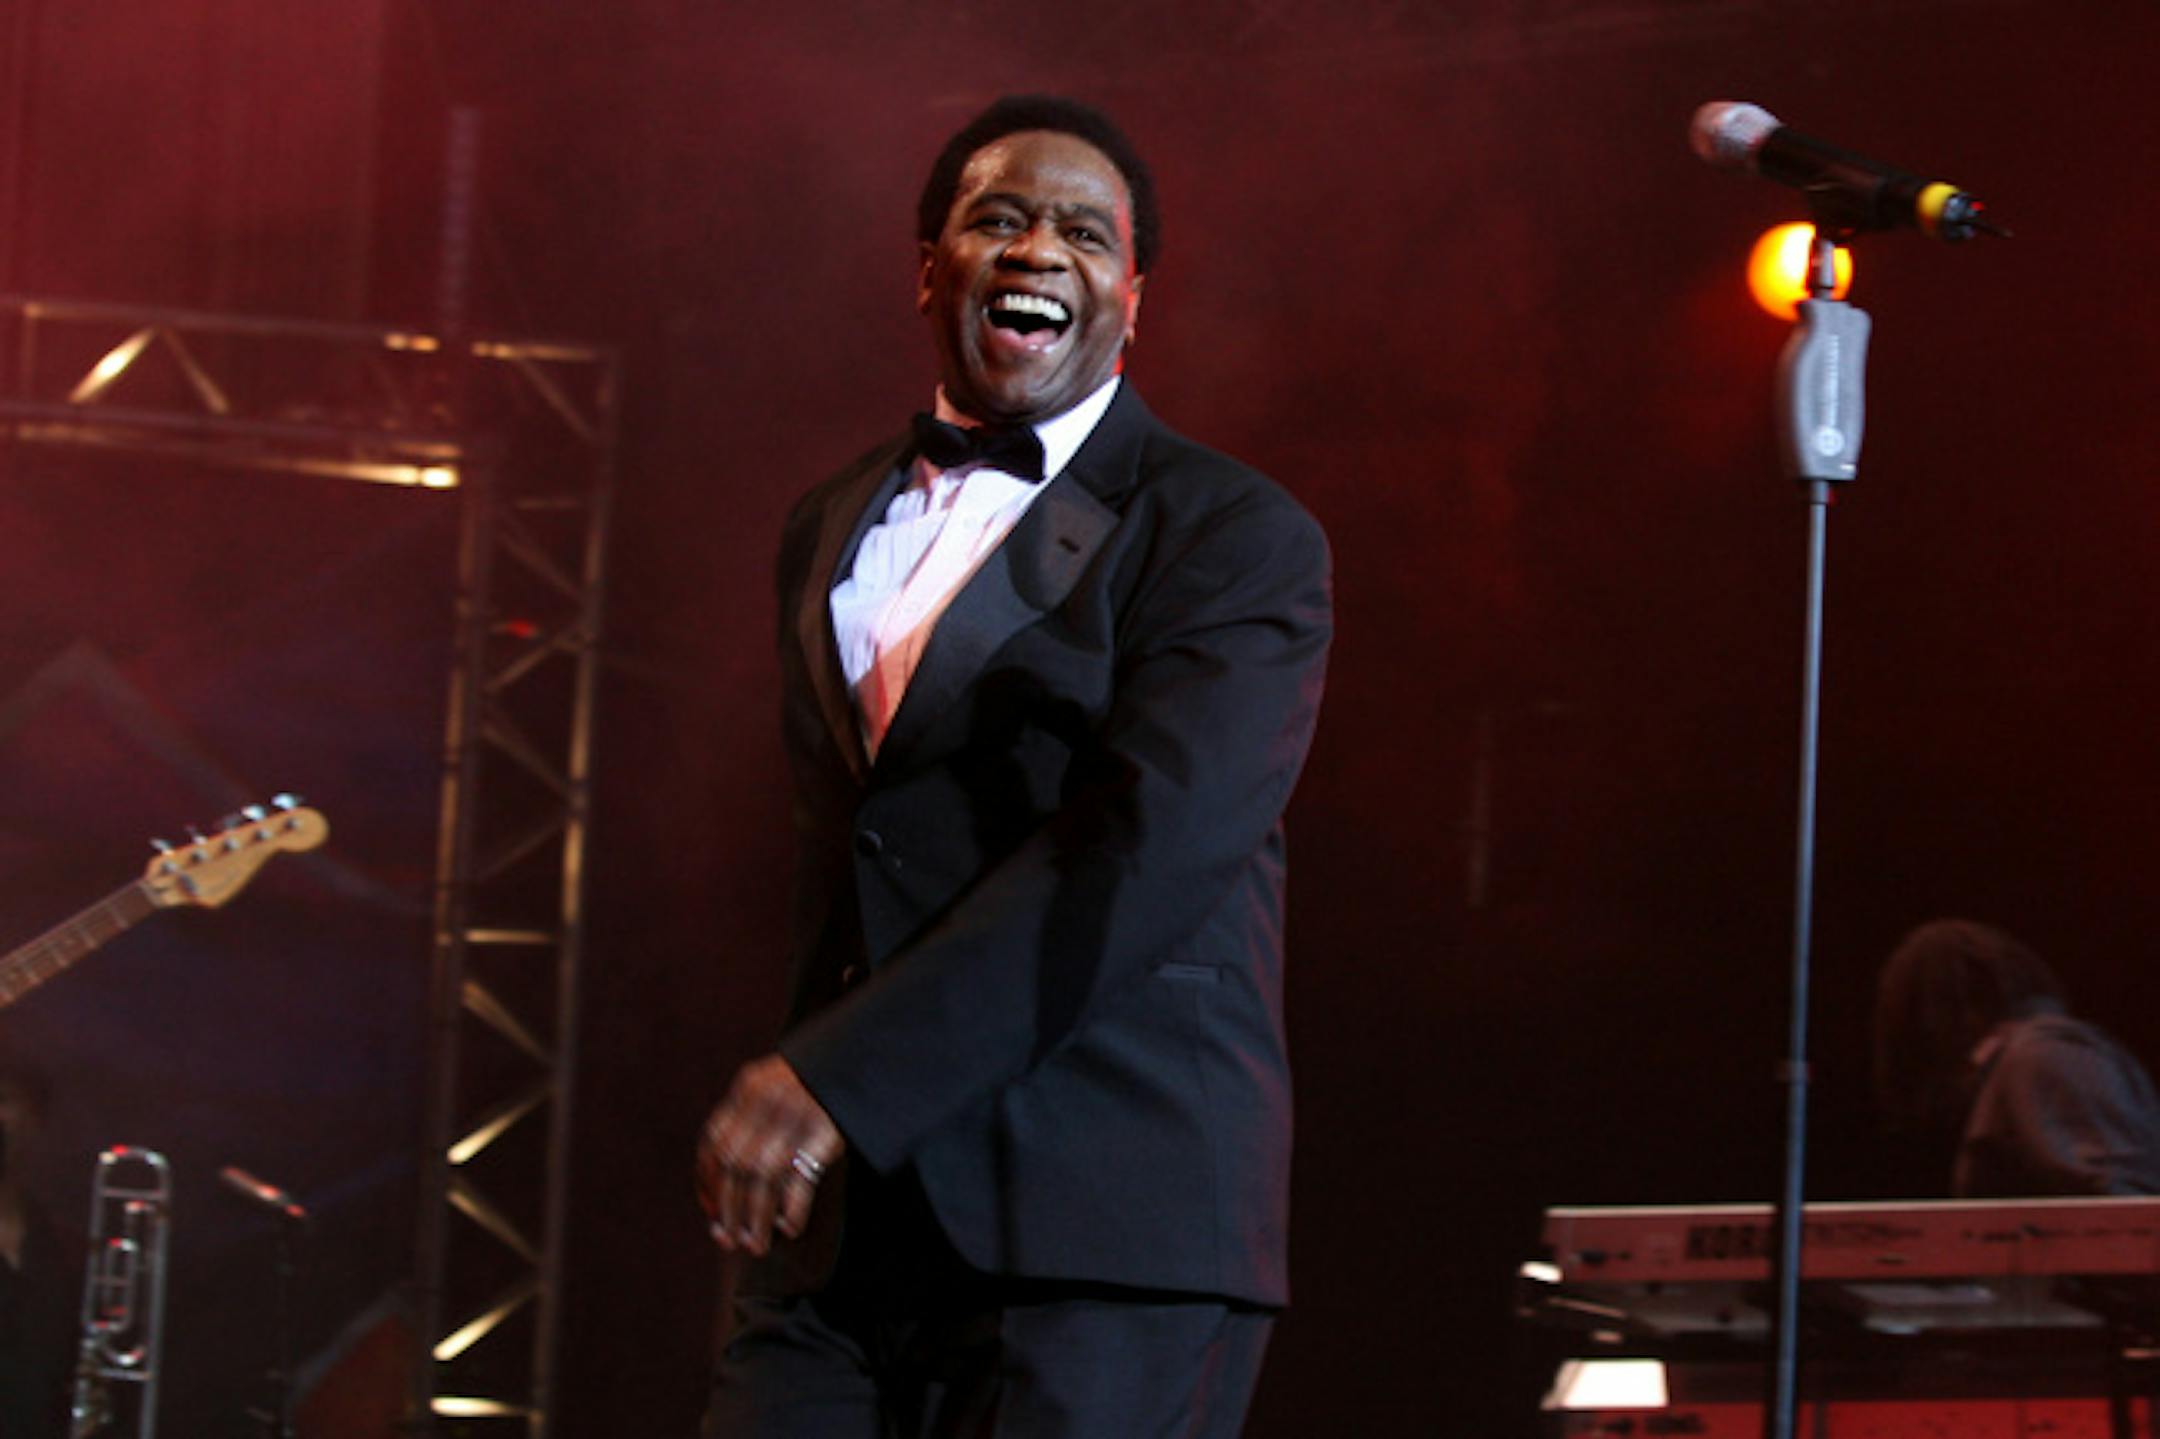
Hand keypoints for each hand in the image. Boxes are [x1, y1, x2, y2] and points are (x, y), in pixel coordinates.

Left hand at [695, 1054, 843, 1255]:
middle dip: (728, 1209)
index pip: (715, 1141)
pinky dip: (793, 1208)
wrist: (860, 1059)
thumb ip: (748, 1119)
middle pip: (736, 1164)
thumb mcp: (775, 1084)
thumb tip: (718, 1184)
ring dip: (757, 1218)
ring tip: (756, 1247)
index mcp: (750, 1086)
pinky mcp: (827, 1130)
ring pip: (765, 1176)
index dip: (707, 1180)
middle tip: (727, 1241)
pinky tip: (789, 1229)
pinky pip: (802, 1177)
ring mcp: (798, 1113)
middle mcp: (768, 1099)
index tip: (709, 1210)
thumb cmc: (815, 1083)